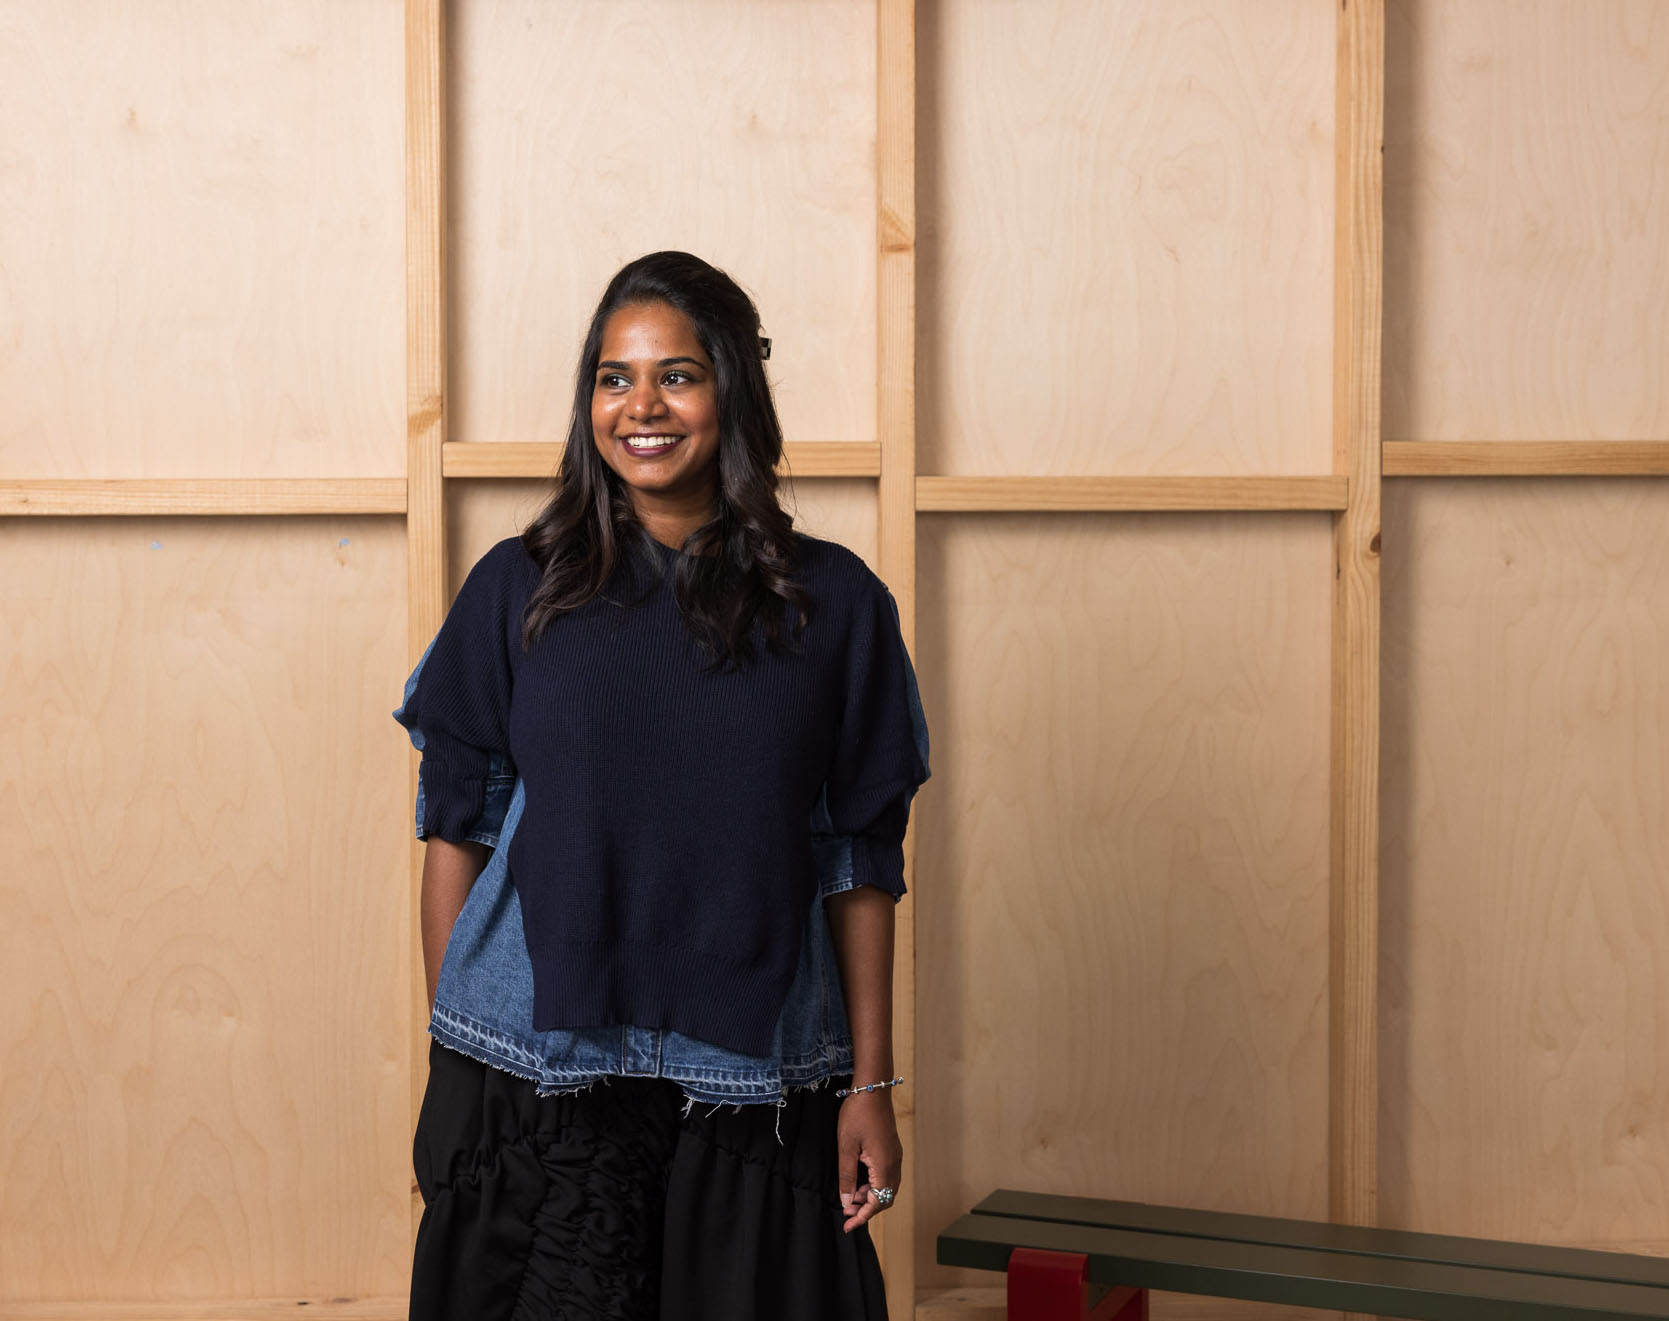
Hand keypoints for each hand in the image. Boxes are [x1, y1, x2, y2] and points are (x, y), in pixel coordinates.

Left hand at [837, 1090, 900, 1233]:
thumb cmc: (857, 1115)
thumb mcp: (846, 1147)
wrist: (872, 1088)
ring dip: (870, 1196)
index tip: (847, 1226)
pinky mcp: (892, 1150)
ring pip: (887, 1187)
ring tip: (849, 1195)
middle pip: (886, 1198)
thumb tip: (847, 1202)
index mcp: (884, 1165)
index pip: (878, 1202)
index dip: (862, 1217)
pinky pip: (886, 1176)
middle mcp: (894, 1164)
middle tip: (846, 1211)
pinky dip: (873, 1184)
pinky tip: (858, 1180)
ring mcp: (895, 1156)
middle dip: (867, 1209)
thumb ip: (847, 1177)